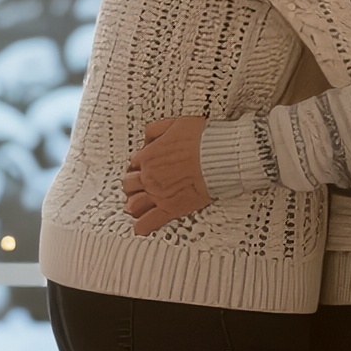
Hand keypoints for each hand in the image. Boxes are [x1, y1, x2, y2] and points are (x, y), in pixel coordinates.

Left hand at [121, 116, 211, 234]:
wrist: (222, 156)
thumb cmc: (203, 139)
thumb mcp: (176, 123)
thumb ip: (156, 129)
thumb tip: (147, 137)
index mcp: (148, 156)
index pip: (133, 164)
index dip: (139, 166)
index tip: (146, 168)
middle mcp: (149, 176)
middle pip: (129, 185)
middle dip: (134, 185)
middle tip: (142, 185)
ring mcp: (158, 194)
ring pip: (133, 205)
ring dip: (135, 204)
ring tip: (141, 204)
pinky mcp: (171, 209)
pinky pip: (148, 223)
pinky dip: (142, 226)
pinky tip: (141, 227)